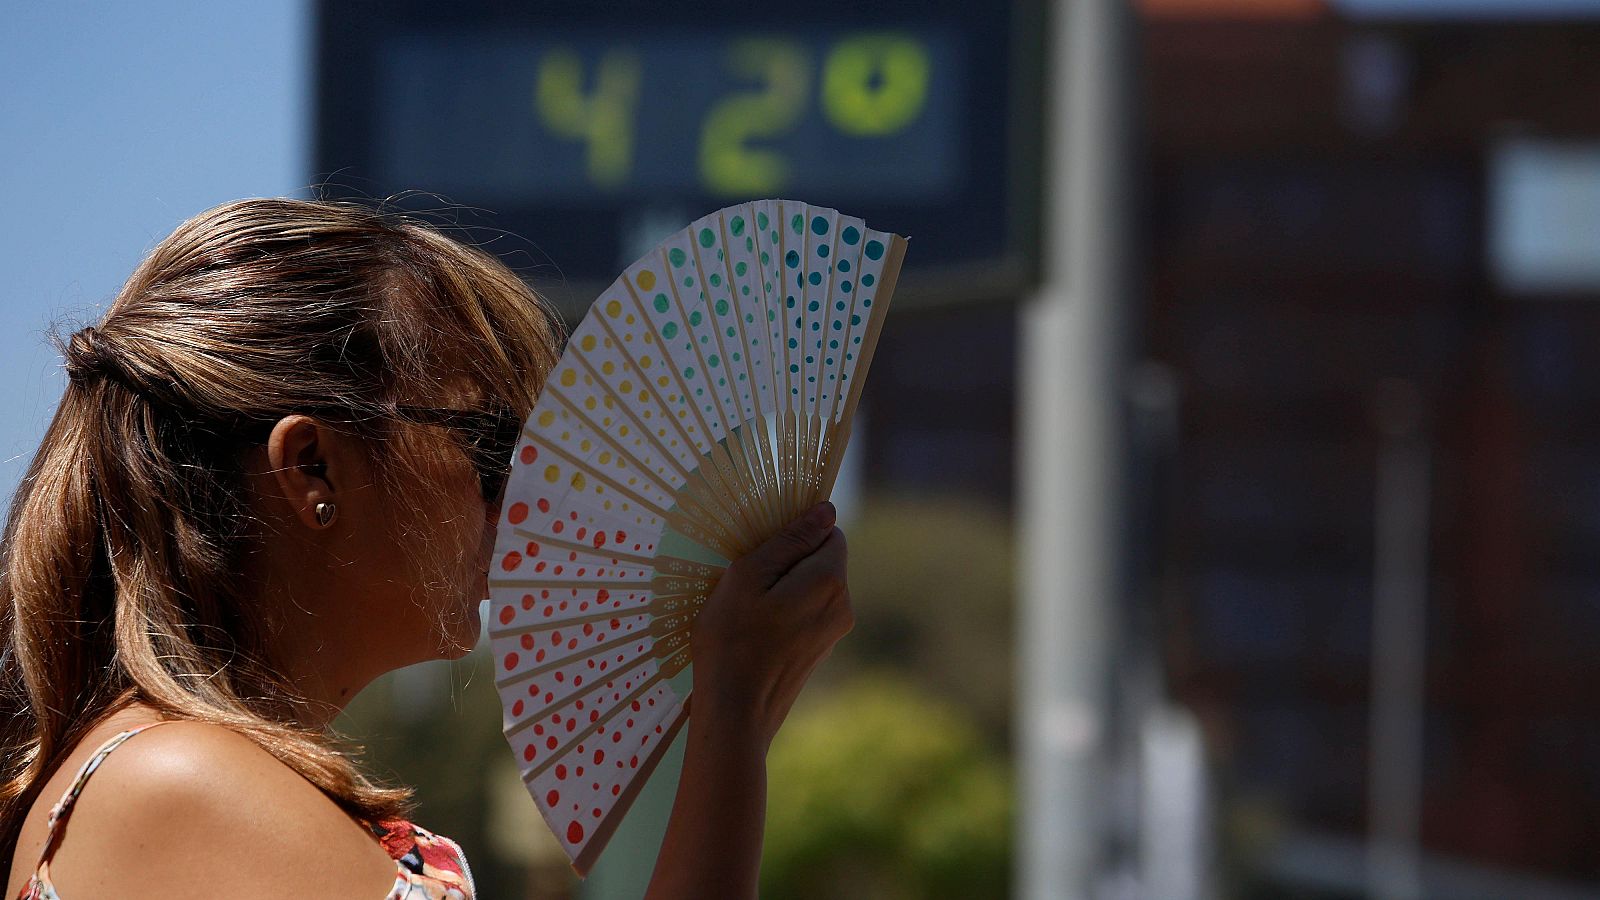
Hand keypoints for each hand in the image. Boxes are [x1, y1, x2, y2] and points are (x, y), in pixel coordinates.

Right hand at [688, 501, 852, 749]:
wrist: (736, 713)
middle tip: (749, 580)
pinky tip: (755, 630)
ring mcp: (834, 632)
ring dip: (785, 587)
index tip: (762, 550)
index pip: (828, 531)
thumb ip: (790, 539)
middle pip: (823, 559)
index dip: (796, 533)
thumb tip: (826, 510)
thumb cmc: (731, 640)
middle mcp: (844, 605)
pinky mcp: (820, 651)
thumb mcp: (749, 576)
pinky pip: (807, 613)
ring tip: (748, 607)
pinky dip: (785, 612)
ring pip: (814, 587)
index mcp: (830, 580)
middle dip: (790, 561)